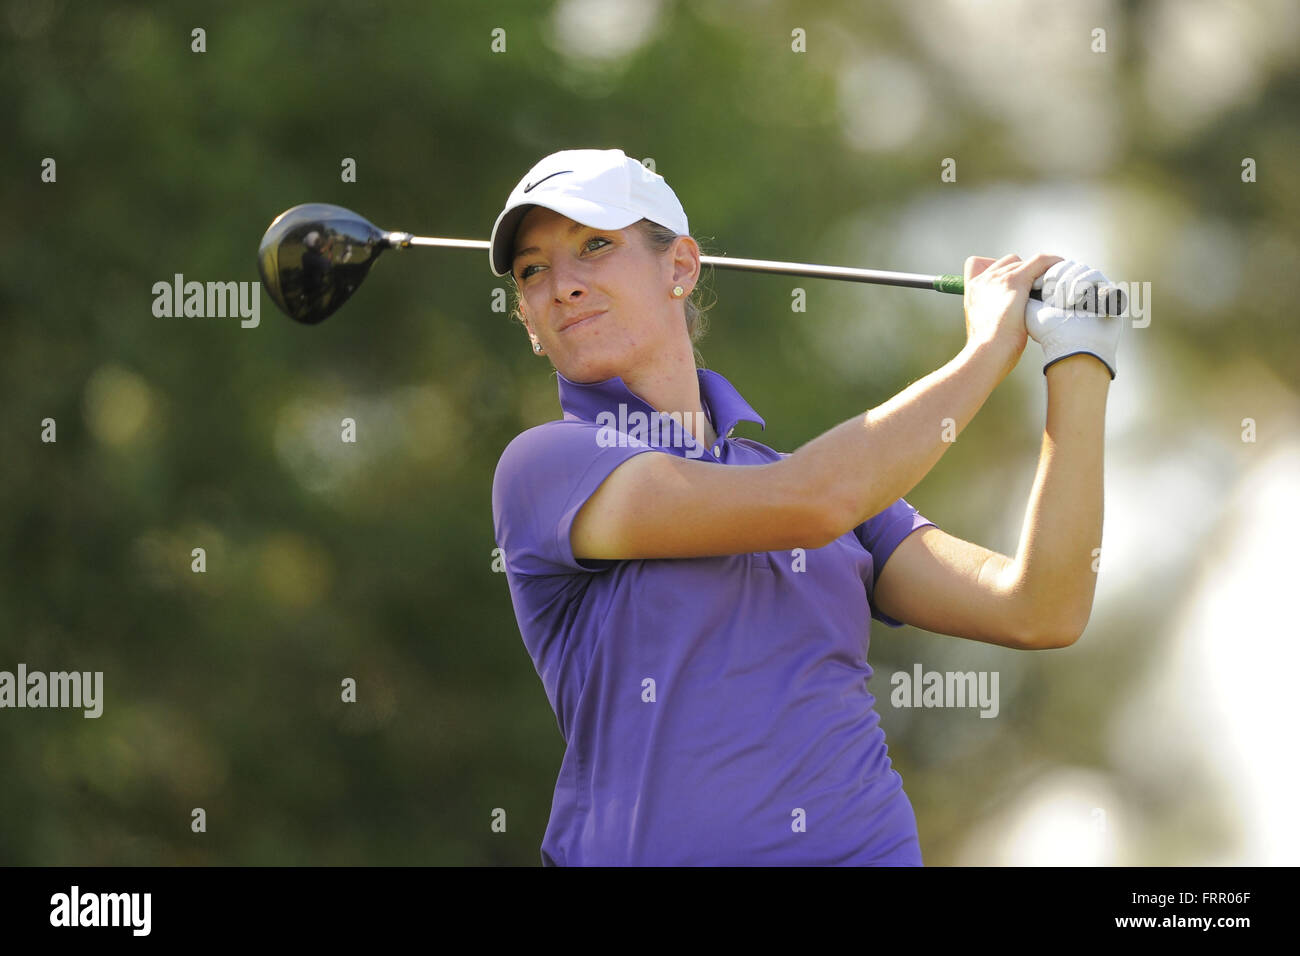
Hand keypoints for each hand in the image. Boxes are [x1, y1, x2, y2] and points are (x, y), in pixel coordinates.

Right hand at [962, 253, 1063, 377]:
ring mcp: (999, 278)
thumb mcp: (983, 327)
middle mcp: (983, 279)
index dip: (998, 269)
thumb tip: (1009, 312)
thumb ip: (992, 313)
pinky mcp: (1016, 281)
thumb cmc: (988, 350)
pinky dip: (1053, 263)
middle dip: (1023, 272)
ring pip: (1025, 262)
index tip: (1009, 282)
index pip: (979, 263)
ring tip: (1051, 286)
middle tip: (1037, 290)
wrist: (987, 353)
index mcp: (972, 289)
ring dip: (1038, 271)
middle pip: (1009, 262)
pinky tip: (1062, 270)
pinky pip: (1040, 261)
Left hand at [1025, 260, 1122, 378]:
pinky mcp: (1108, 292)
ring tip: (1064, 303)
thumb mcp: (1030, 309)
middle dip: (1058, 278)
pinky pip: (1096, 275)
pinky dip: (1084, 283)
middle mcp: (1077, 287)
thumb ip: (1026, 289)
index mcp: (1059, 289)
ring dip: (1069, 283)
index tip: (1040, 289)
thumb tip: (1030, 273)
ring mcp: (1094, 289)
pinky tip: (1075, 300)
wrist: (1071, 348)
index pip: (1054, 266)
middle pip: (1068, 264)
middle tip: (1052, 299)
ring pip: (1082, 268)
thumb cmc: (1050, 333)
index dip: (1048, 274)